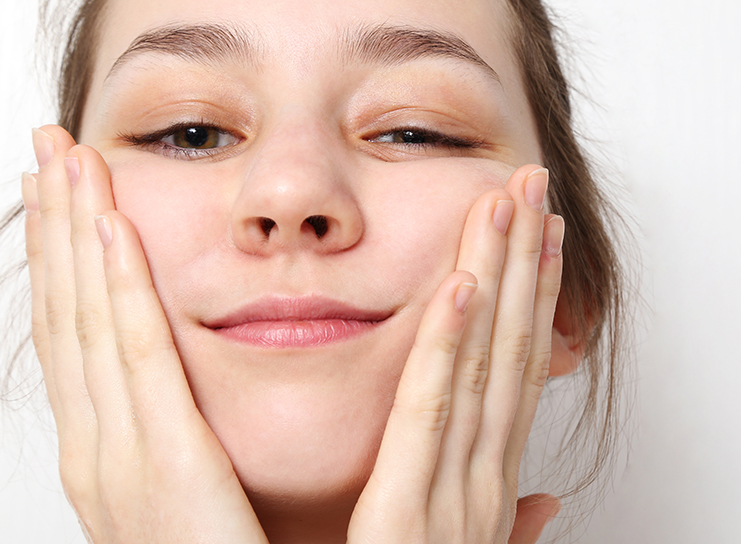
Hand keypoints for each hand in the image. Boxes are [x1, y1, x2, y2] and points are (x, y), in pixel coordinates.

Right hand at [25, 126, 268, 542]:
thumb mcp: (190, 491)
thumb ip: (180, 436)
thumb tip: (181, 389)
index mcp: (112, 448)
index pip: (83, 331)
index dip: (69, 256)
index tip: (69, 188)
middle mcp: (100, 446)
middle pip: (70, 313)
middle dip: (56, 226)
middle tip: (48, 145)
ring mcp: (117, 457)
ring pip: (88, 321)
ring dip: (75, 236)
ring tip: (68, 160)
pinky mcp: (161, 468)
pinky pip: (135, 361)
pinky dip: (115, 291)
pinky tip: (112, 231)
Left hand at [346, 165, 564, 543]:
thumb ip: (506, 525)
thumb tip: (544, 503)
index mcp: (486, 489)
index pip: (515, 377)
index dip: (532, 301)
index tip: (540, 239)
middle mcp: (484, 484)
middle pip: (509, 354)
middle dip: (524, 264)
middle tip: (530, 186)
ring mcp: (455, 499)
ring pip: (481, 369)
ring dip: (498, 281)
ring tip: (506, 203)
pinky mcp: (405, 520)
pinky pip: (429, 420)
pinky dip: (446, 351)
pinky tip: (455, 286)